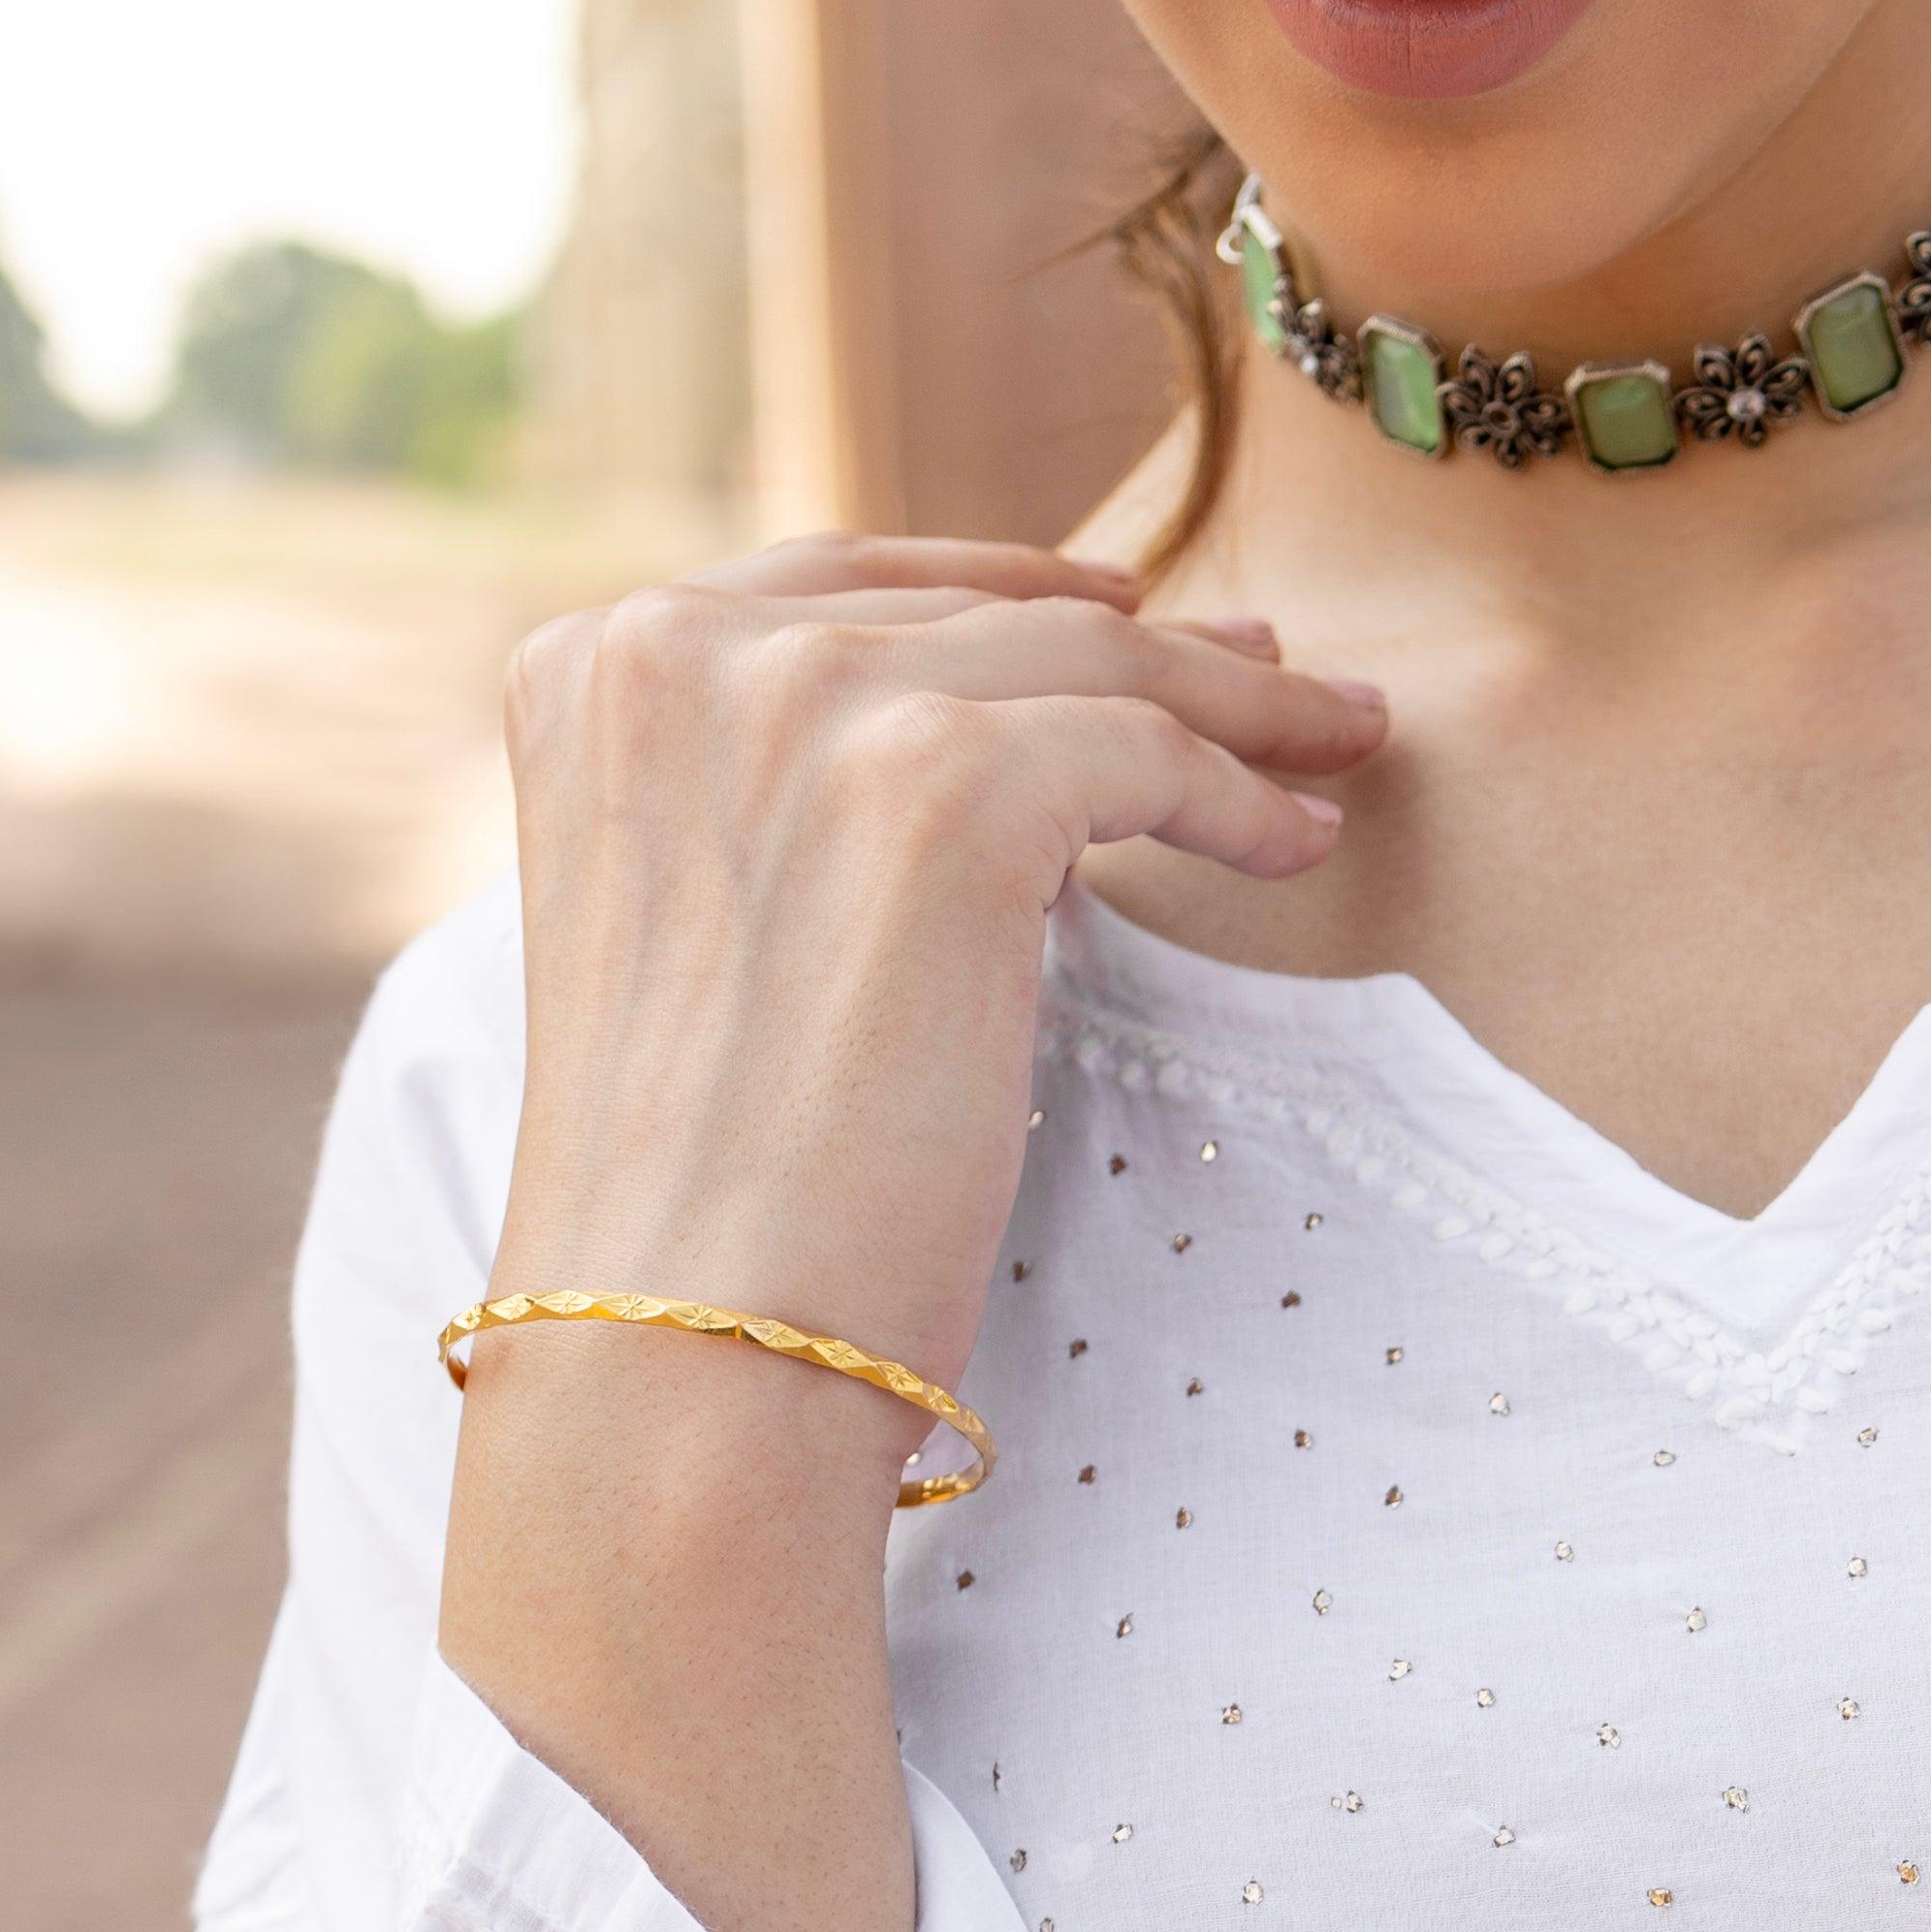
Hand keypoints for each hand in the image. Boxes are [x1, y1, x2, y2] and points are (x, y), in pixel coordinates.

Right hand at [488, 528, 1381, 1394]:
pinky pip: (1147, 752)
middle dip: (1146, 640)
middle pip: (977, 618)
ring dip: (1235, 705)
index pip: (840, 589)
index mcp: (593, 672)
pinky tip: (1303, 844)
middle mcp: (679, 651)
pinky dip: (1242, 796)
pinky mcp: (943, 786)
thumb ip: (787, 807)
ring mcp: (808, 703)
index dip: (1002, 595)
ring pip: (1084, 666)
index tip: (1125, 615)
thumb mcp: (708, 931)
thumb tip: (988, 754)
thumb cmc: (709, 1203)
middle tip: (1274, 670)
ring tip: (1337, 739)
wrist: (687, 1342)